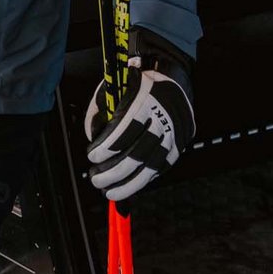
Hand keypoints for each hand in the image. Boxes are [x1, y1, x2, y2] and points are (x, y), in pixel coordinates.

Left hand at [83, 30, 195, 203]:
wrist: (172, 82)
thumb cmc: (134, 86)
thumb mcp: (114, 87)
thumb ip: (101, 110)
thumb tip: (91, 137)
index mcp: (147, 96)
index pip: (128, 126)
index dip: (109, 145)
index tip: (92, 156)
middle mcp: (165, 115)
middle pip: (140, 150)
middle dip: (115, 170)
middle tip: (95, 178)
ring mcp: (176, 132)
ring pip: (152, 165)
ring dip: (129, 182)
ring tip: (109, 191)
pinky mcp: (180, 145)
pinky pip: (161, 167)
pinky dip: (143, 179)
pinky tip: (127, 186)